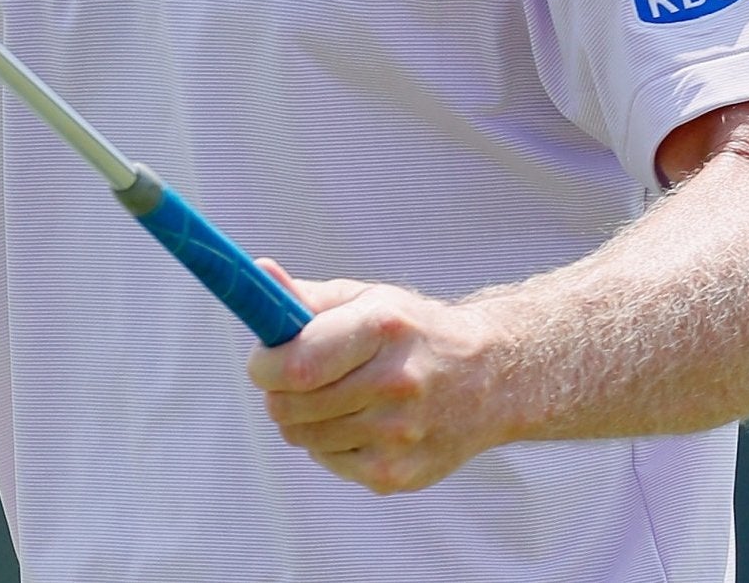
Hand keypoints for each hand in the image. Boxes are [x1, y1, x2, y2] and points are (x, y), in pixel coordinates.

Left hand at [247, 261, 511, 494]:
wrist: (490, 378)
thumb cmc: (414, 333)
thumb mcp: (367, 301)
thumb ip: (306, 297)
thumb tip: (258, 273)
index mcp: (383, 329)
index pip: (296, 365)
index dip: (264, 366)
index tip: (264, 360)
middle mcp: (396, 383)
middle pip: (290, 407)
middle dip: (278, 392)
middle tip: (296, 377)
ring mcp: (399, 436)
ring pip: (302, 436)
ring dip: (304, 417)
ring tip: (338, 396)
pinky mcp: (398, 475)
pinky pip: (328, 461)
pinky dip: (330, 443)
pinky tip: (363, 422)